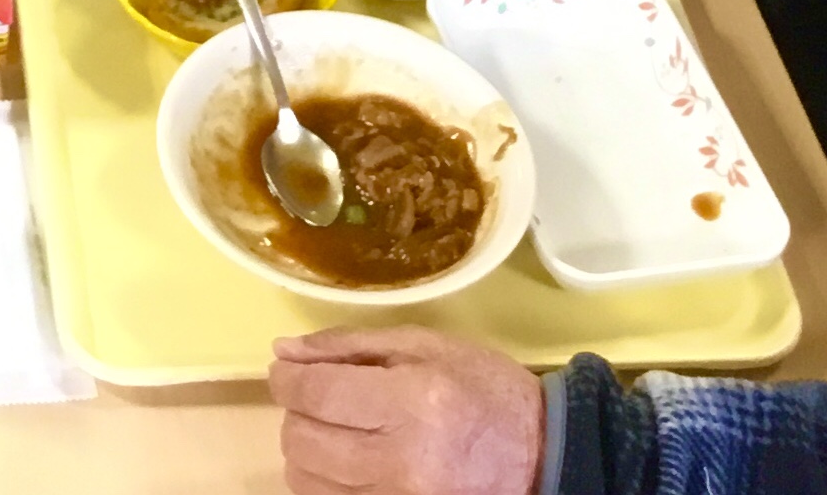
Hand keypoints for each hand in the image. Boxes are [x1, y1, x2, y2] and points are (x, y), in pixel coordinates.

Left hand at [273, 329, 543, 494]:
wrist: (543, 459)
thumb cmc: (485, 390)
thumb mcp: (426, 346)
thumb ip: (350, 345)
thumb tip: (284, 351)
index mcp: (412, 401)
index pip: (315, 391)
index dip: (285, 378)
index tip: (284, 370)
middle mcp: (401, 459)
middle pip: (301, 439)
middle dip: (295, 411)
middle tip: (316, 397)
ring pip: (306, 479)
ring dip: (305, 449)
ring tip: (332, 430)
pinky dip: (323, 482)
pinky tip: (344, 462)